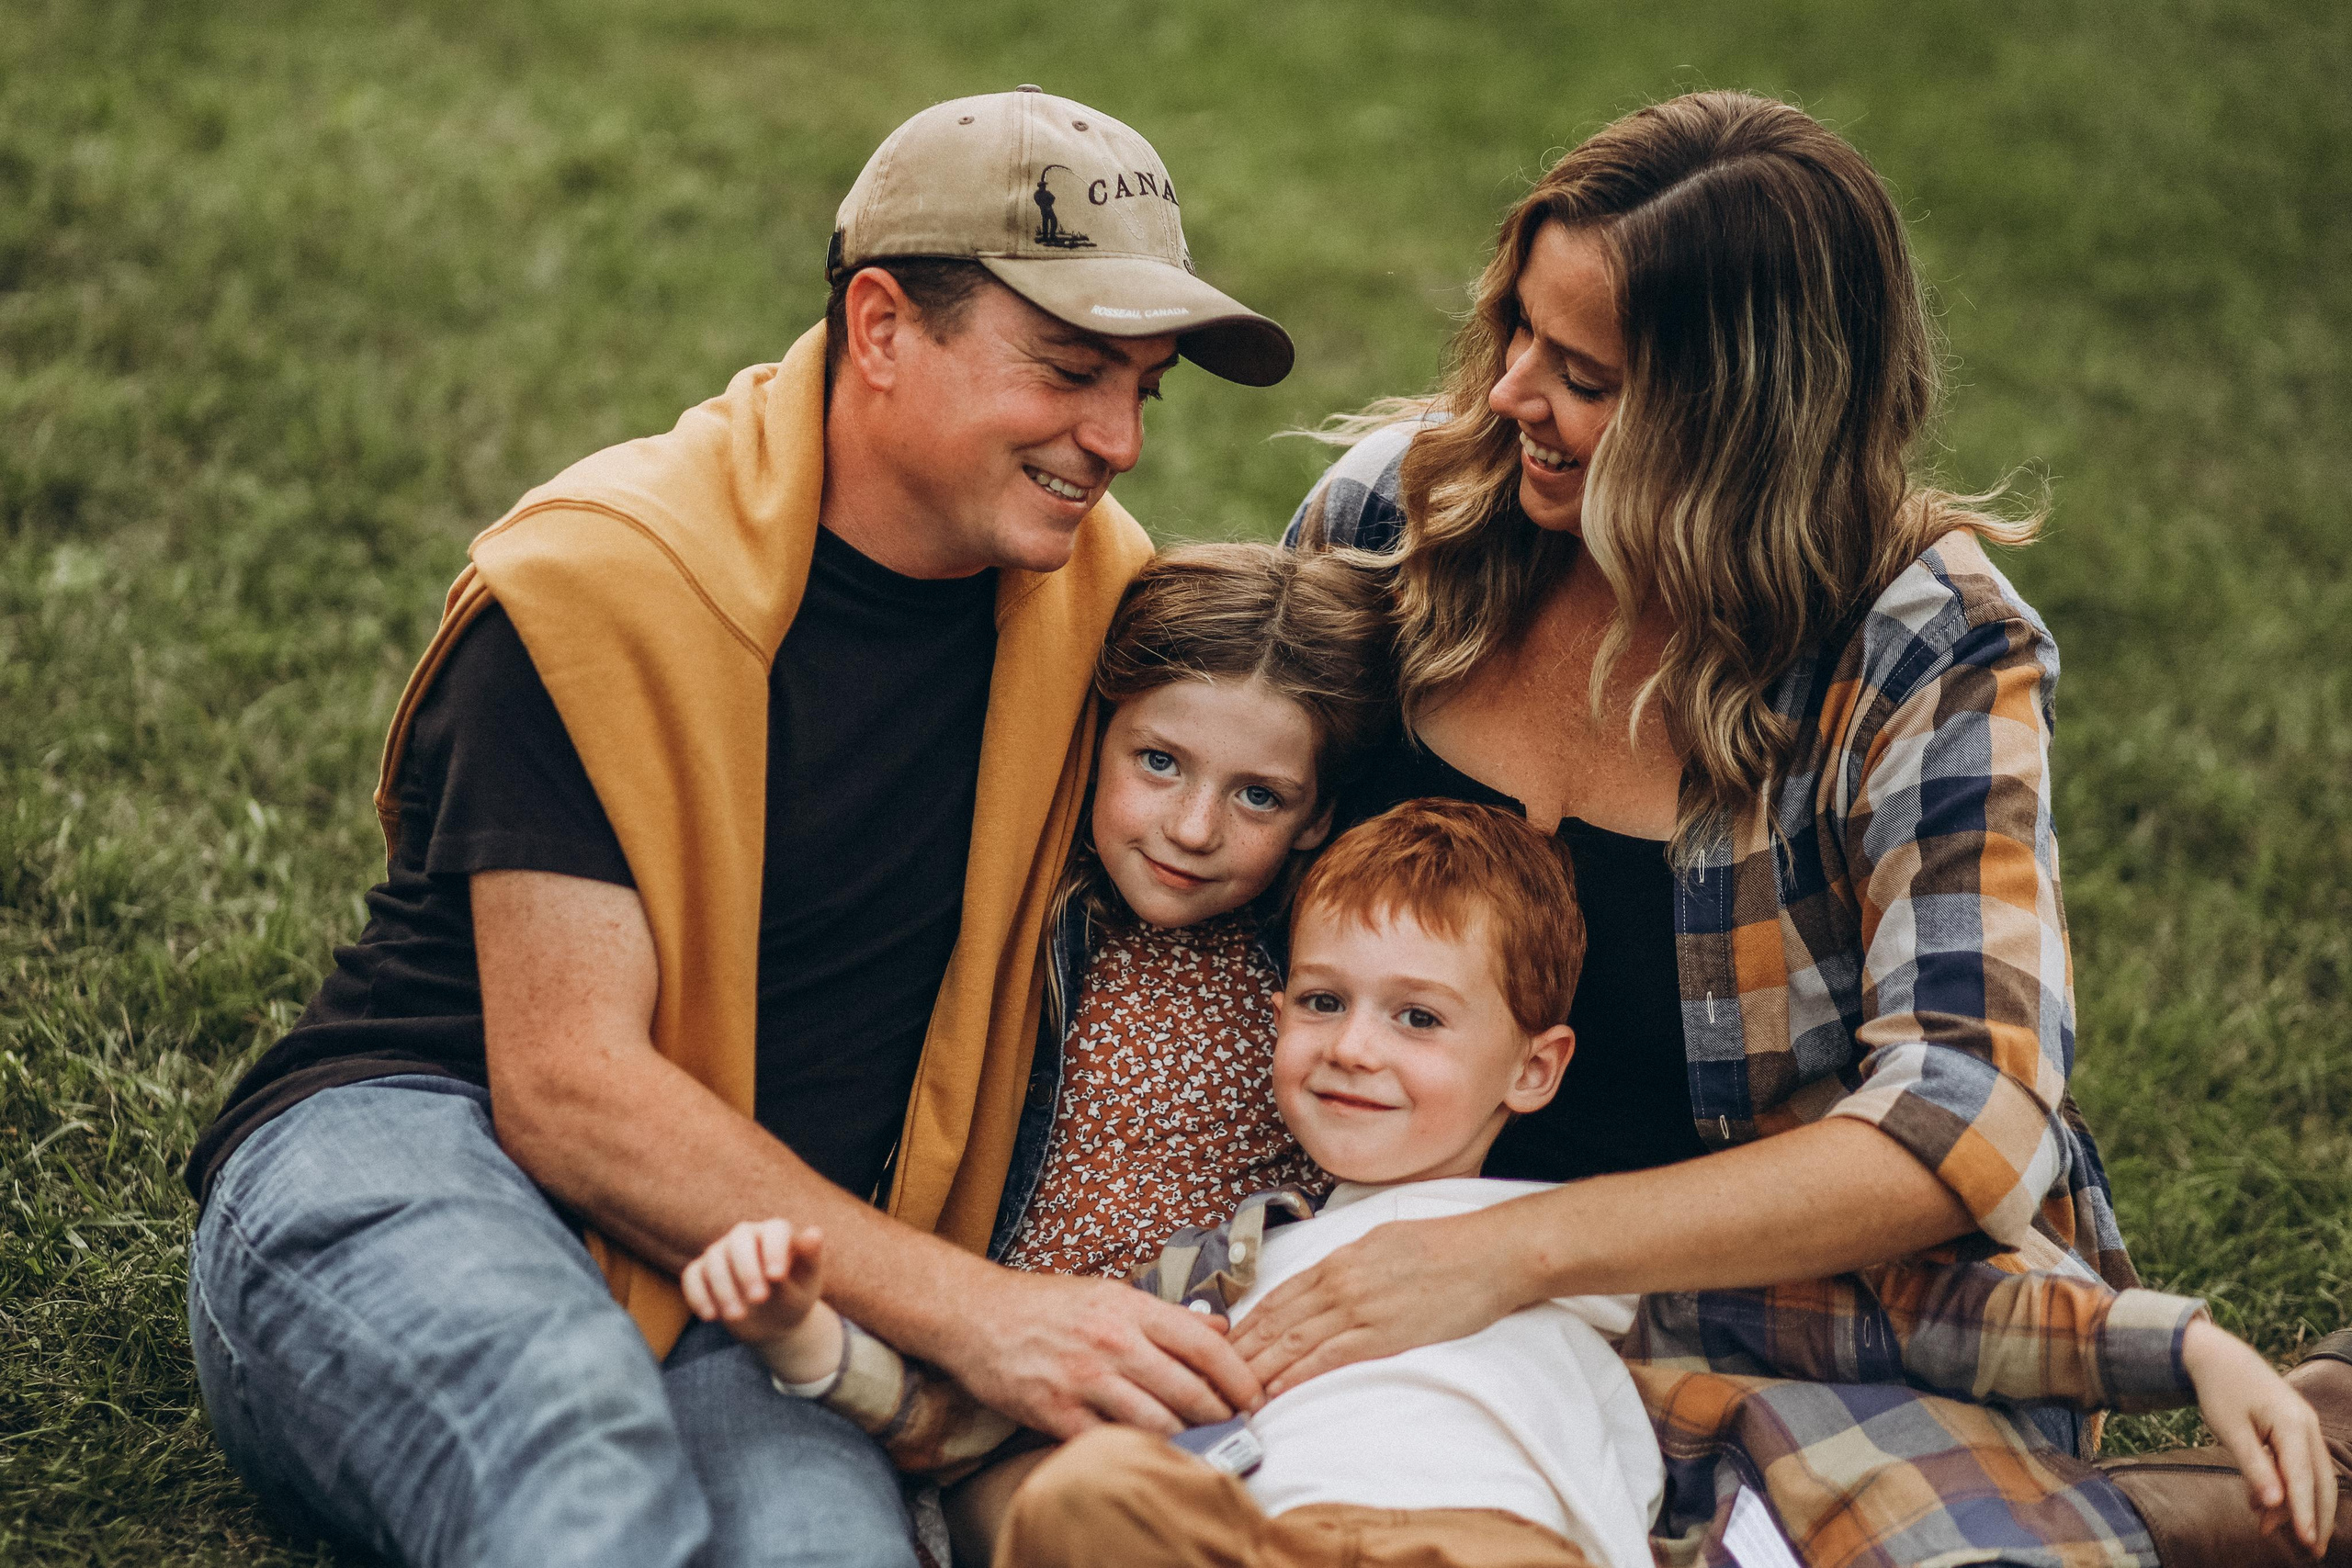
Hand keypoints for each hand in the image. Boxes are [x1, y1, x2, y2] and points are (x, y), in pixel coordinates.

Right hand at [680, 1218, 841, 1385]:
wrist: (774, 1321)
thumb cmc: (795, 1296)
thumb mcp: (808, 1283)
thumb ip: (810, 1258)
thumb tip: (814, 1232)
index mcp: (777, 1234)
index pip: (774, 1230)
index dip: (774, 1250)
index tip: (776, 1277)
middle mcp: (747, 1236)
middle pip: (739, 1240)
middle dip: (747, 1269)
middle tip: (759, 1299)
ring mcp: (722, 1251)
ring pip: (714, 1259)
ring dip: (724, 1288)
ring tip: (738, 1316)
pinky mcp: (702, 1271)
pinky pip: (692, 1276)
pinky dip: (698, 1295)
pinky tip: (711, 1317)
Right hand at [937, 1267, 1264, 1440]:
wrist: (977, 1315)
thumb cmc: (1047, 1304)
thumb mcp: (1110, 1293)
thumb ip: (1167, 1313)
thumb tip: (1222, 1325)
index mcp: (1131, 1309)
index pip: (1204, 1343)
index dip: (1239, 1374)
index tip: (1257, 1396)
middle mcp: (1112, 1343)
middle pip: (1187, 1390)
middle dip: (1222, 1417)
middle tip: (1240, 1432)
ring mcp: (1084, 1380)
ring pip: (1155, 1424)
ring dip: (1188, 1443)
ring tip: (1206, 1451)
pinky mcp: (1055, 1413)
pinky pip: (1108, 1443)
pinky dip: (1135, 1456)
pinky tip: (1152, 1461)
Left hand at [1228, 1209, 1523, 1396]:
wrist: (1488, 1253)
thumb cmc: (1445, 1244)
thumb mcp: (1384, 1238)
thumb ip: (1351, 1260)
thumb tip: (1329, 1276)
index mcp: (1339, 1257)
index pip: (1279, 1294)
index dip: (1248, 1322)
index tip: (1224, 1342)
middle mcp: (1339, 1281)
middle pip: (1276, 1320)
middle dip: (1241, 1350)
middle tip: (1211, 1373)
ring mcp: (1357, 1308)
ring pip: (1292, 1341)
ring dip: (1259, 1369)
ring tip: (1232, 1390)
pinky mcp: (1381, 1334)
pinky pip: (1327, 1358)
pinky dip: (1296, 1375)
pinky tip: (1276, 1391)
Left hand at [2182, 1317, 2338, 1556]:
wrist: (2218, 1356)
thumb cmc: (2220, 1390)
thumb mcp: (2230, 1429)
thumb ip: (2254, 1467)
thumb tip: (2274, 1505)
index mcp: (2292, 1425)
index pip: (2302, 1478)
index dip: (2304, 1512)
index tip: (2305, 1541)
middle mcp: (2307, 1426)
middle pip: (2320, 1481)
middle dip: (2315, 1517)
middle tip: (2310, 1550)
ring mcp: (2305, 1426)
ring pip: (2312, 1475)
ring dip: (2297, 1504)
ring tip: (2270, 1528)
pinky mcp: (2296, 1429)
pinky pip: (2299, 1463)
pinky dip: (2286, 1484)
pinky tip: (2263, 1503)